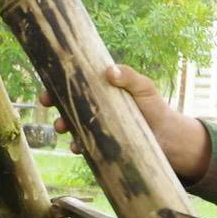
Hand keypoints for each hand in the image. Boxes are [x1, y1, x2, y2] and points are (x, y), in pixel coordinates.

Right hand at [40, 64, 210, 183]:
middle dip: (54, 105)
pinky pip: (84, 145)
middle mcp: (96, 109)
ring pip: (72, 125)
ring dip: (62, 125)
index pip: (76, 85)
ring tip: (62, 127)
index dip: (58, 85)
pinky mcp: (102, 146)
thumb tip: (109, 71)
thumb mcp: (144, 88)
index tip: (48, 88)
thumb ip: (129, 77)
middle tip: (48, 104)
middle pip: (67, 105)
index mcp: (102, 91)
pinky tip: (77, 147)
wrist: (169, 138)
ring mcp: (97, 128)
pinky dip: (77, 146)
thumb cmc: (155, 108)